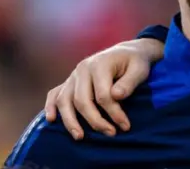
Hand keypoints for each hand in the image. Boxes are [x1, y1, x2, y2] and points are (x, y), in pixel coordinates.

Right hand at [44, 38, 163, 139]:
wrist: (126, 52)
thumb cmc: (135, 62)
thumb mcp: (139, 69)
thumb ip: (129, 82)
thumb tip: (116, 96)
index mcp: (99, 64)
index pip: (102, 95)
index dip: (114, 113)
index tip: (125, 125)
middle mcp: (82, 69)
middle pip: (82, 100)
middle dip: (95, 121)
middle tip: (111, 133)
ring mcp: (73, 75)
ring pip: (64, 100)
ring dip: (70, 121)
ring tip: (80, 137)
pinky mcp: (70, 81)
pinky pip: (54, 94)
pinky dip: (50, 106)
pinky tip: (51, 119)